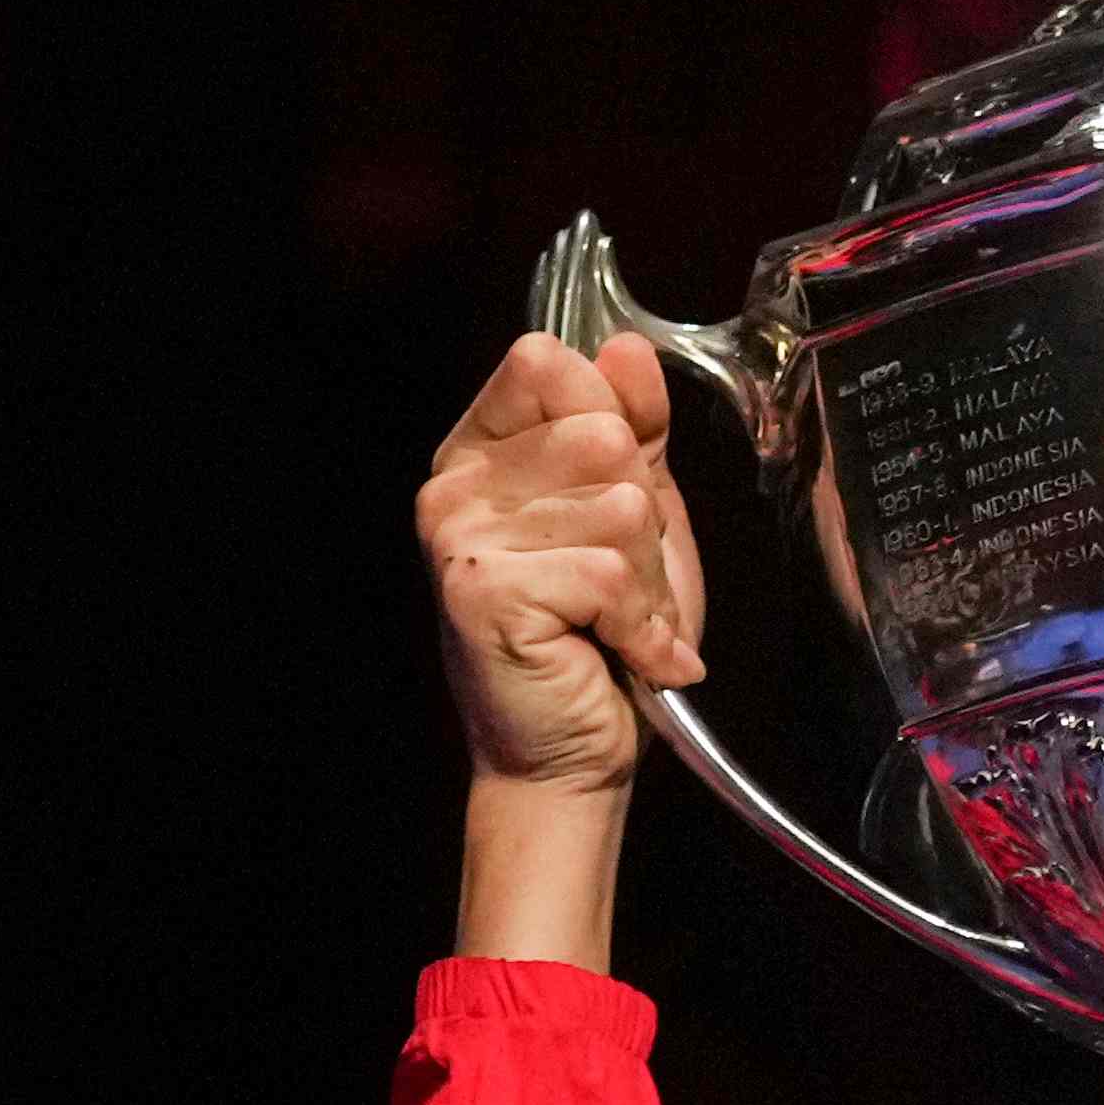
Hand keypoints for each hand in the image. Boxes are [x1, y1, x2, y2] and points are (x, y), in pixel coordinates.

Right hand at [420, 332, 699, 796]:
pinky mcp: (484, 589)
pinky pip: (607, 571)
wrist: (573, 757)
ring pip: (617, 504)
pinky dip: (640, 625)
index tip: (616, 493)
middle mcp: (456, 485)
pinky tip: (624, 654)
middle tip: (622, 584)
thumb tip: (626, 347)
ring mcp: (461, 536)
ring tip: (621, 623)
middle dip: (643, 520)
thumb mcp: (637, 515)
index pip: (550, 364)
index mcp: (482, 452)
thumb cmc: (601, 642)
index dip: (612, 420)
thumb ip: (636, 428)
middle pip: (601, 435)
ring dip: (647, 581)